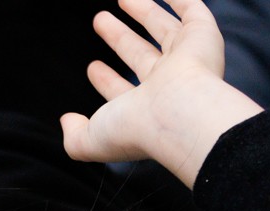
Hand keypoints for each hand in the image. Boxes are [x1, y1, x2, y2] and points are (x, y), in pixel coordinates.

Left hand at [59, 0, 261, 185]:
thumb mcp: (91, 139)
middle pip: (140, 54)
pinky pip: (192, 10)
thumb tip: (67, 121)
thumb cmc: (136, 129)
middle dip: (119, 38)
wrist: (179, 114)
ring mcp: (186, 59)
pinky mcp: (202, 36)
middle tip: (99, 21)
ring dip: (143, 12)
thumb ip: (74, 137)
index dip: (106, 80)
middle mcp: (167, 84)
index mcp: (145, 110)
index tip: (92, 68)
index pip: (123, 91)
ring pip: (163, 29)